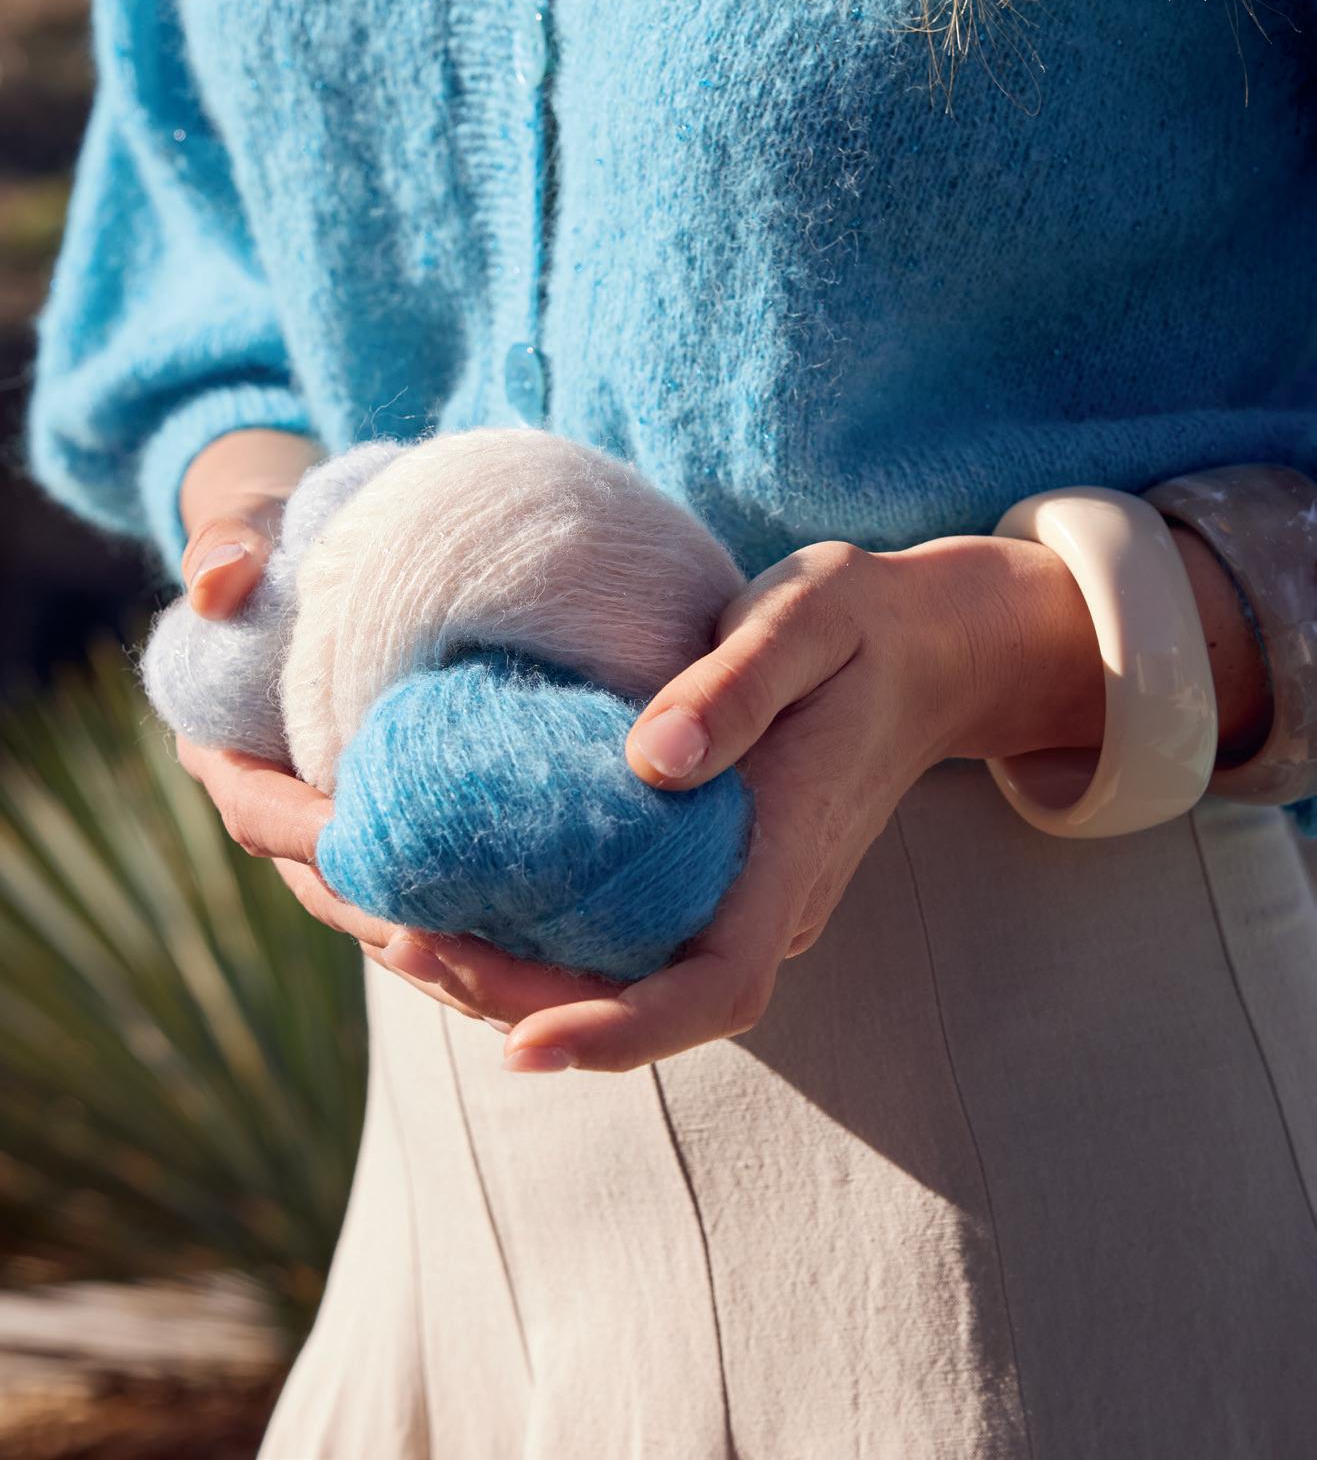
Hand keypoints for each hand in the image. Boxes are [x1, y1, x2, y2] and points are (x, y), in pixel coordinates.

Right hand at [173, 428, 615, 1027]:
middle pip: (343, 896)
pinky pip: (455, 904)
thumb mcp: (250, 529)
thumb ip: (228, 546)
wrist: (318, 557)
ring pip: (403, 919)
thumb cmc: (281, 540)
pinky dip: (504, 933)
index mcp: (237, 762)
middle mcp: (292, 818)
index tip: (379, 851)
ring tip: (546, 976)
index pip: (267, 820)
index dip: (317, 842)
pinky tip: (578, 950)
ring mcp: (356, 839)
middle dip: (413, 927)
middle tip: (489, 948)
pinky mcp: (418, 842)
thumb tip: (220, 577)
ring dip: (466, 955)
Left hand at [391, 530, 1110, 1072]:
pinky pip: (628, 934)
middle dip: (522, 999)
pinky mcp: (718, 877)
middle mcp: (768, 903)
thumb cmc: (863, 624)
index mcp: (791, 854)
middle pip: (648, 1001)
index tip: (524, 1041)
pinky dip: (543, 933)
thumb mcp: (811, 616)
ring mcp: (744, 898)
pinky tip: (460, 893)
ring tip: (398, 927)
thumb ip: (738, 684)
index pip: (717, 986)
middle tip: (400, 942)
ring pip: (629, 977)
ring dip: (517, 975)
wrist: (929, 648)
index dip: (621, 1030)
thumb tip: (653, 761)